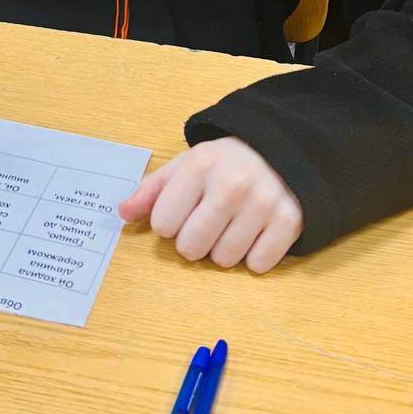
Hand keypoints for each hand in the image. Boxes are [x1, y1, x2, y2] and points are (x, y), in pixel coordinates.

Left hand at [118, 137, 302, 272]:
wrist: (284, 148)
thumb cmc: (227, 162)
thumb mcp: (187, 164)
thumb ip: (153, 190)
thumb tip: (122, 214)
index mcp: (200, 165)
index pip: (163, 224)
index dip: (171, 222)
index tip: (185, 210)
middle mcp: (232, 184)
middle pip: (191, 249)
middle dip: (195, 241)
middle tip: (209, 222)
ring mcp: (263, 203)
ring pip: (225, 260)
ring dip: (225, 249)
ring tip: (234, 224)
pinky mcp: (290, 221)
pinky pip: (259, 264)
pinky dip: (256, 255)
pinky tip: (257, 231)